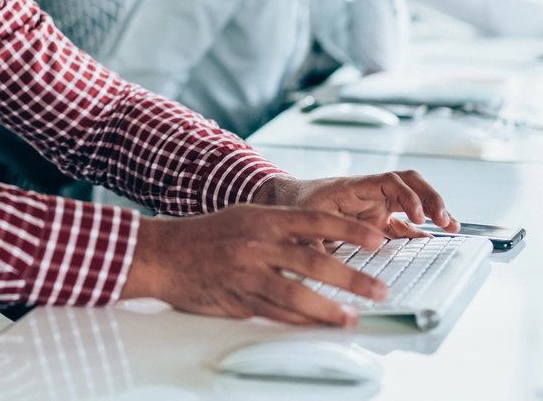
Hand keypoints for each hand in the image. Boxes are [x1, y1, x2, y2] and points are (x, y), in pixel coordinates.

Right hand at [121, 203, 389, 325]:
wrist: (165, 254)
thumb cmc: (207, 235)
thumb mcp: (246, 217)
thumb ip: (281, 229)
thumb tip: (319, 242)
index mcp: (264, 219)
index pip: (317, 220)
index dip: (350, 230)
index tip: (377, 240)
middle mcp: (259, 245)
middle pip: (315, 262)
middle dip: (352, 278)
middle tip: (378, 289)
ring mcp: (249, 274)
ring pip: (297, 295)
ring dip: (329, 309)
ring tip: (350, 316)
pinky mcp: (239, 299)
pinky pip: (277, 314)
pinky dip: (301, 321)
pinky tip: (318, 325)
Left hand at [253, 171, 457, 238]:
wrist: (286, 198)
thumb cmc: (296, 205)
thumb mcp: (303, 223)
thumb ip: (315, 243)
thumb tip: (322, 267)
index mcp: (354, 188)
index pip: (389, 182)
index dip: (408, 196)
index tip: (418, 216)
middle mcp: (370, 193)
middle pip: (410, 184)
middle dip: (430, 198)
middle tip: (443, 220)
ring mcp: (376, 205)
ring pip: (413, 199)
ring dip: (432, 209)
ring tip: (450, 226)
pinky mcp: (378, 220)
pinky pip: (405, 222)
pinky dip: (422, 230)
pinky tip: (436, 241)